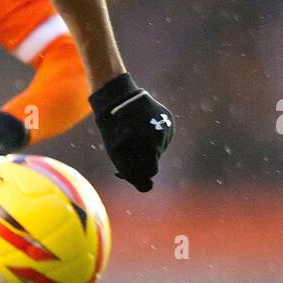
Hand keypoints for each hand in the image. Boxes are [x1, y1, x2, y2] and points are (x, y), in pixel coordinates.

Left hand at [89, 73, 173, 191]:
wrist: (119, 97)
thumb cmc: (113, 128)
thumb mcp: (115, 153)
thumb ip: (130, 172)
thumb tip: (146, 185)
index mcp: (150, 147)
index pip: (151, 172)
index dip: (140, 175)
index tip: (131, 172)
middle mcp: (163, 137)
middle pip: (155, 160)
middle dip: (142, 159)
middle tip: (127, 150)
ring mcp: (167, 127)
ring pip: (159, 147)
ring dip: (147, 146)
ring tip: (133, 134)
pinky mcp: (168, 118)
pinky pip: (162, 134)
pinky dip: (153, 134)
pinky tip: (142, 126)